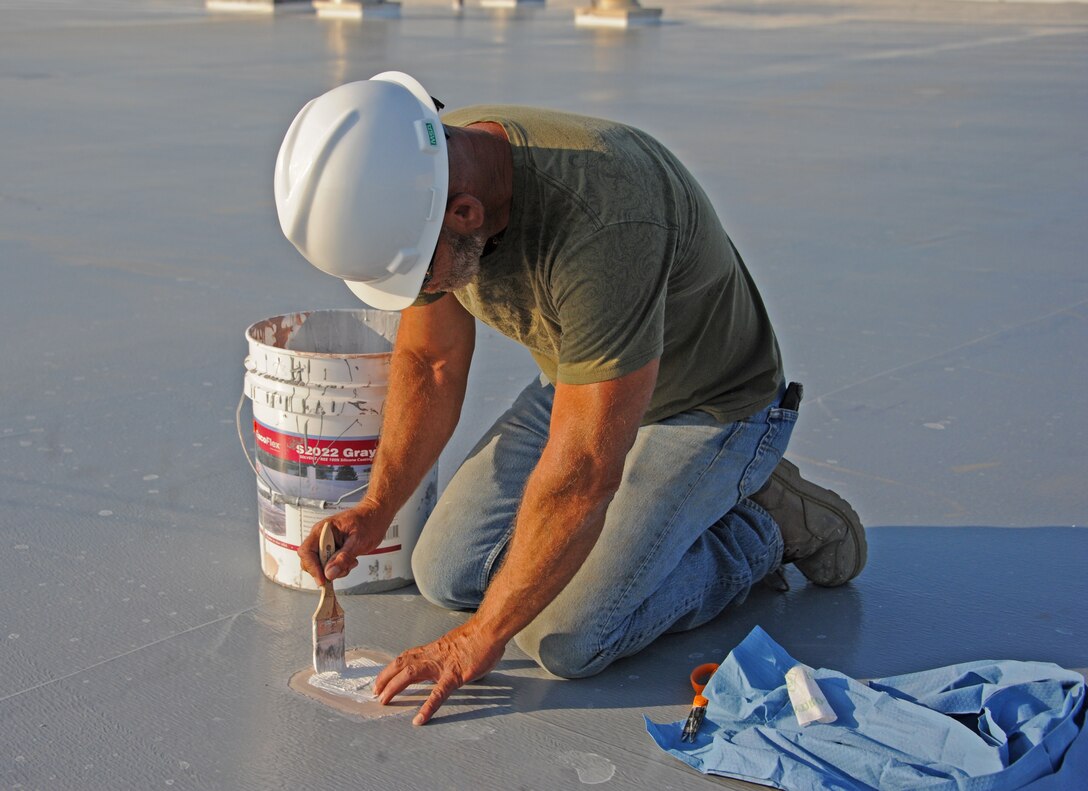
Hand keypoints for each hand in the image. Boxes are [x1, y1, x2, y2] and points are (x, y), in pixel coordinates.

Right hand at [297, 503, 387, 584]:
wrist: (376, 516)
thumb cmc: (368, 521)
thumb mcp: (358, 541)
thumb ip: (343, 557)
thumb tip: (329, 573)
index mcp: (323, 530)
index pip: (307, 551)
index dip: (312, 567)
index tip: (323, 580)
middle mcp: (321, 537)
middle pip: (310, 561)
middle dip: (325, 570)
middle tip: (342, 570)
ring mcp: (326, 544)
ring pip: (321, 565)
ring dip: (335, 570)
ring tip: (350, 562)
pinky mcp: (333, 550)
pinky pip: (330, 565)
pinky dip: (340, 568)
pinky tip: (351, 561)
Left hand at [373, 620, 504, 725]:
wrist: (489, 630)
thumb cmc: (478, 638)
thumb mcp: (457, 646)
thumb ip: (449, 656)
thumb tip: (450, 663)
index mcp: (433, 650)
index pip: (406, 657)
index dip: (391, 668)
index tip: (382, 679)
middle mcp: (432, 656)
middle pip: (401, 663)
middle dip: (385, 677)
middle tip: (375, 692)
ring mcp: (442, 665)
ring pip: (411, 674)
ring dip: (395, 687)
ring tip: (384, 701)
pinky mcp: (455, 675)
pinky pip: (438, 693)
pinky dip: (427, 707)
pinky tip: (420, 719)